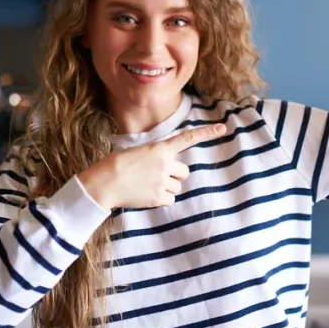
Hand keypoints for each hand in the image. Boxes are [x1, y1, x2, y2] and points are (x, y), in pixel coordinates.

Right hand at [78, 124, 225, 209]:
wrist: (105, 183)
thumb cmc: (116, 165)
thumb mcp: (137, 152)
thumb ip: (155, 156)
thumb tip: (164, 168)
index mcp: (159, 148)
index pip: (188, 138)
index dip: (207, 133)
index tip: (223, 127)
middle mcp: (165, 164)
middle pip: (184, 172)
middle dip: (174, 176)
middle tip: (157, 177)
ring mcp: (163, 181)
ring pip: (177, 187)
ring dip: (167, 188)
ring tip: (146, 185)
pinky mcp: (159, 197)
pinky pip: (170, 200)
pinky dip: (161, 199)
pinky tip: (146, 195)